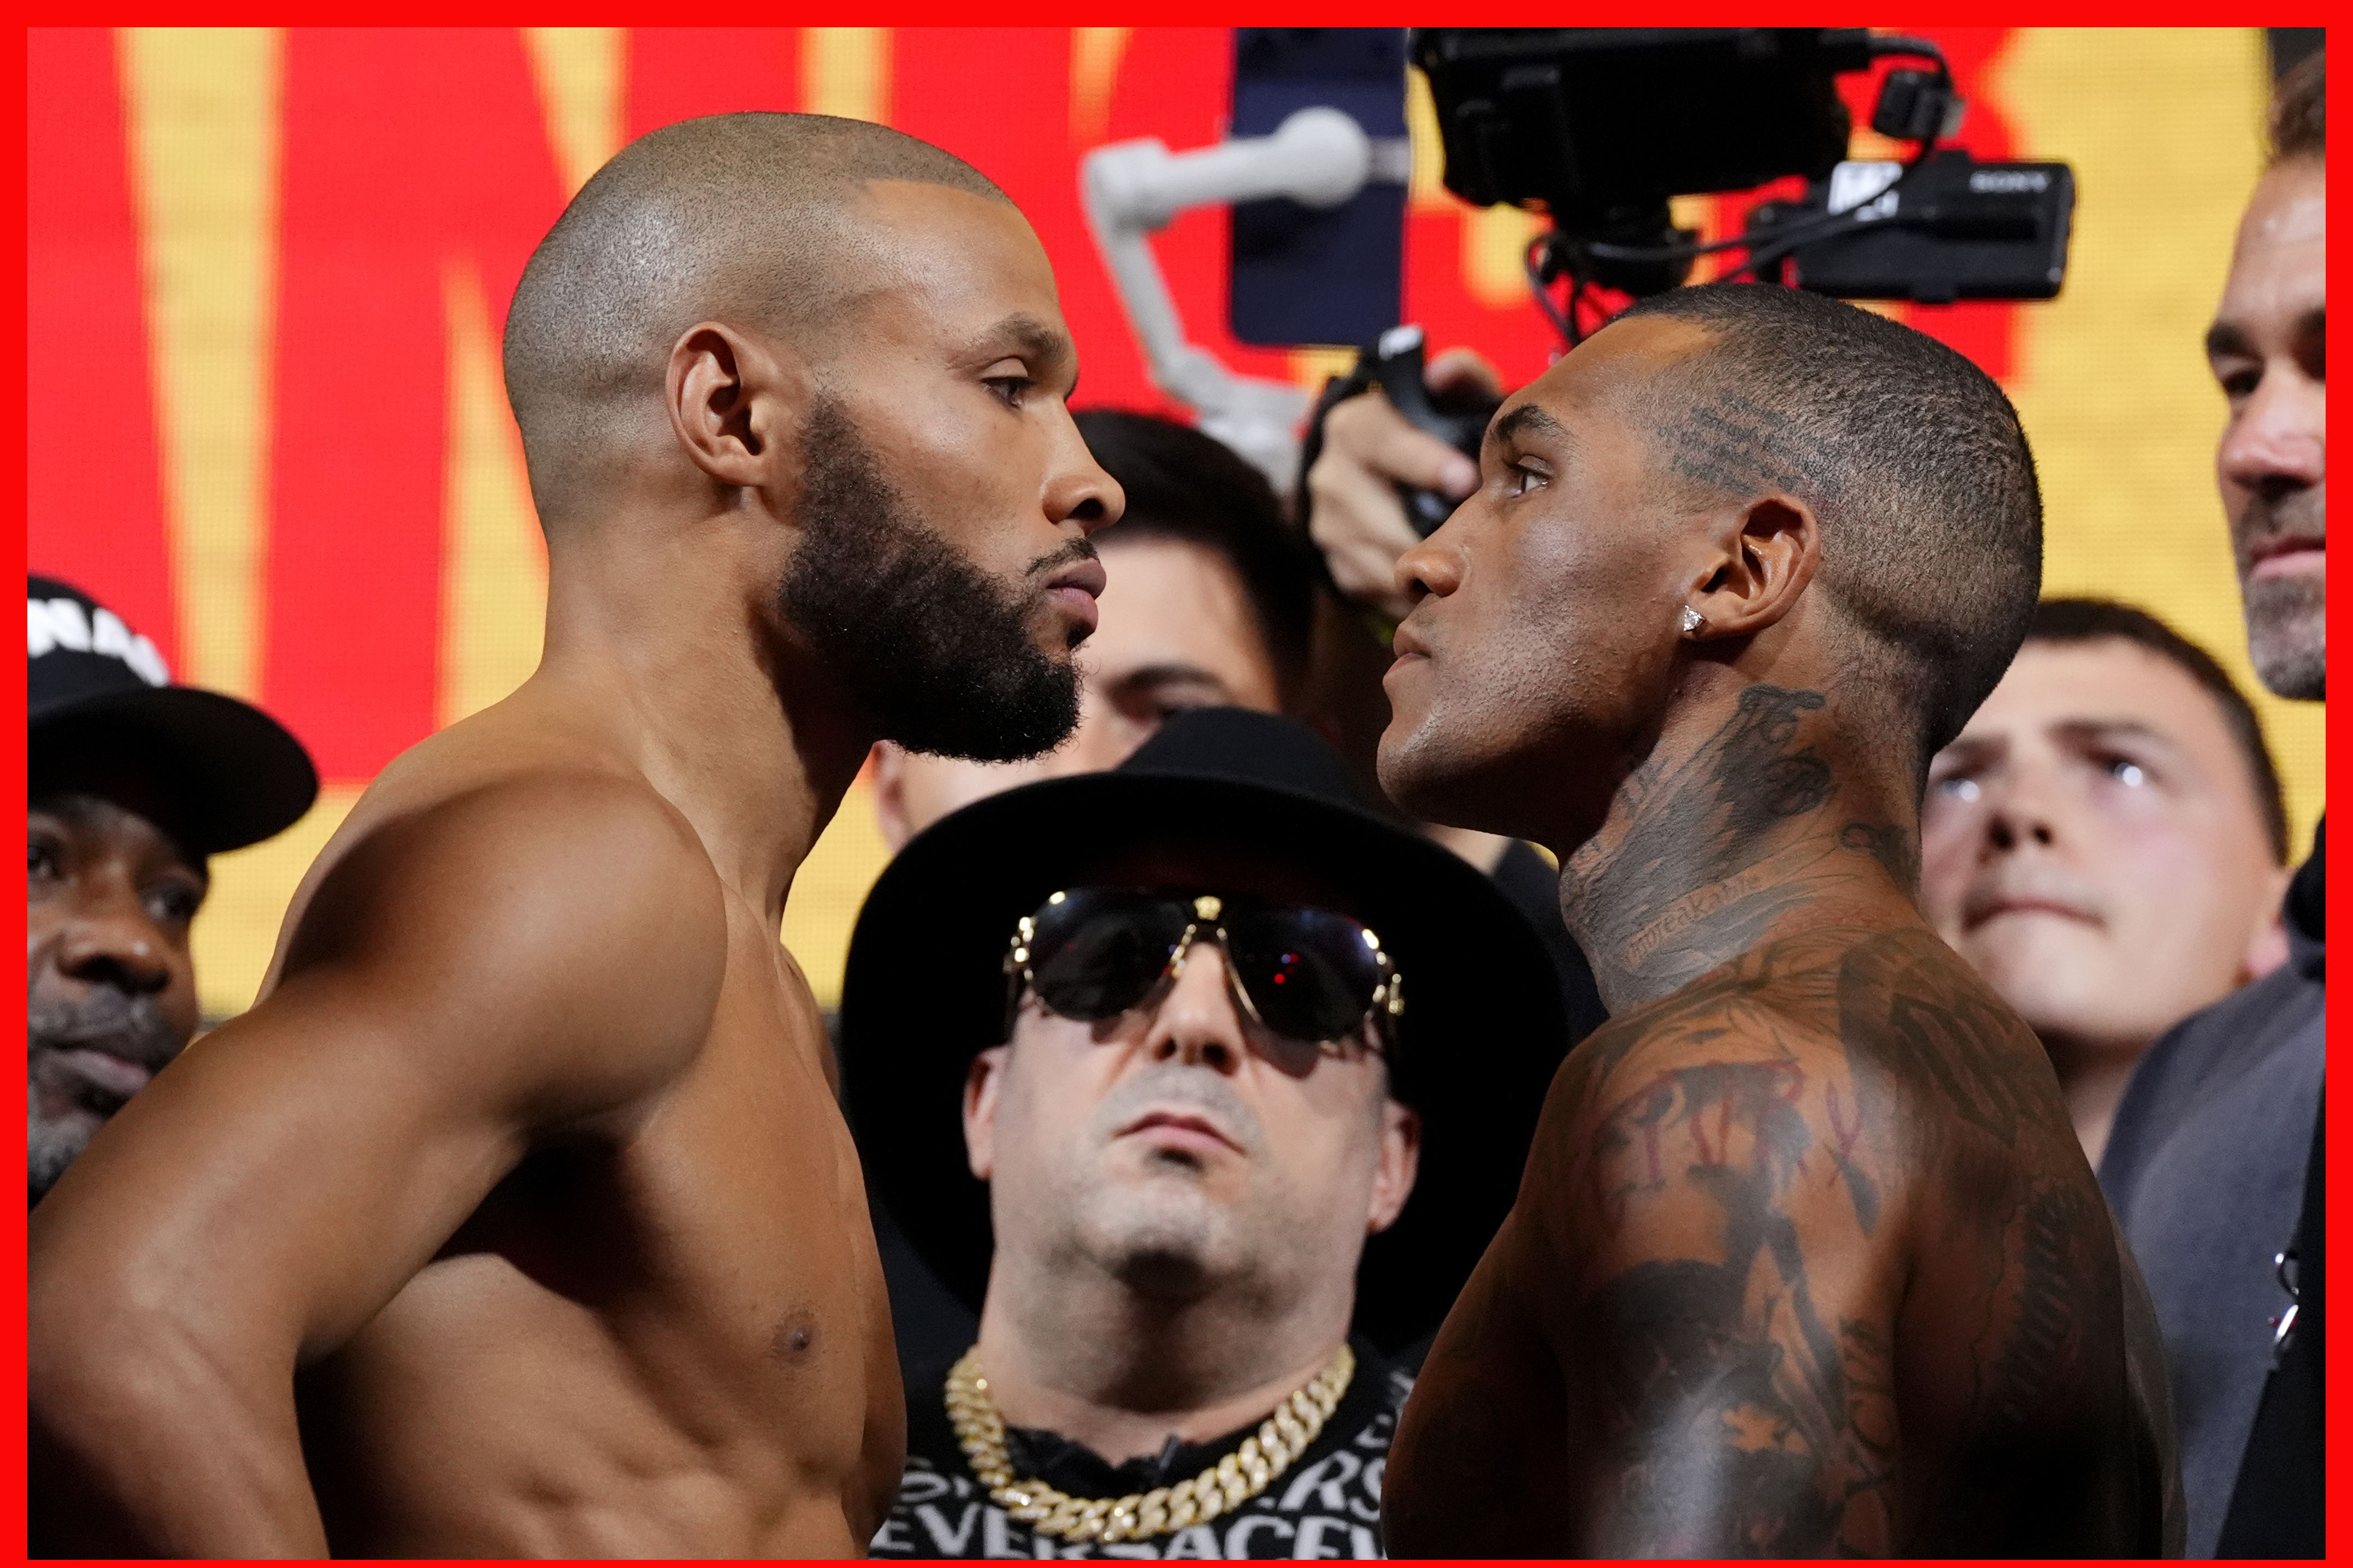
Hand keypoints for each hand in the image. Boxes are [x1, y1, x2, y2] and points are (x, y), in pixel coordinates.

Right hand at [1304, 348, 1500, 620]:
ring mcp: (1329, 528)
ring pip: (1383, 562)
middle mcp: (1330, 477)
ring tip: (1472, 567)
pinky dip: (1415, 594)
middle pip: (1383, 518)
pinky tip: (1445, 584)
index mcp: (1354, 428)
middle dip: (1433, 533)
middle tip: (1483, 542)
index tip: (1466, 480)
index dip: (1424, 461)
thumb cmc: (1425, 434)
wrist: (1370, 474)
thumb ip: (1458, 379)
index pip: (1382, 441)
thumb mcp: (1442, 399)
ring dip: (1428, 569)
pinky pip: (1382, 593)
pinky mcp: (1337, 569)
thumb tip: (1447, 371)